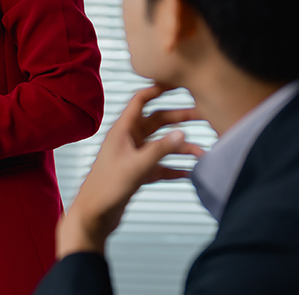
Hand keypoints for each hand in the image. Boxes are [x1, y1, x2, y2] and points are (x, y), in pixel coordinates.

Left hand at [56, 85, 204, 256]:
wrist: (93, 216)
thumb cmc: (107, 189)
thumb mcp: (137, 166)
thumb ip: (161, 149)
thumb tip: (183, 132)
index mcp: (122, 130)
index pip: (140, 100)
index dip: (158, 88)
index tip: (179, 81)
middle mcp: (128, 139)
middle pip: (158, 121)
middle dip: (181, 117)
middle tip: (205, 116)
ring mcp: (133, 156)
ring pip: (162, 144)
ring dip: (182, 147)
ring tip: (203, 153)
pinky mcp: (137, 173)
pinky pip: (160, 165)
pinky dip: (175, 167)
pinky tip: (191, 172)